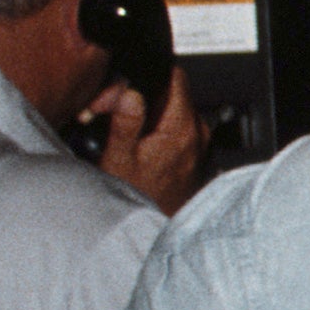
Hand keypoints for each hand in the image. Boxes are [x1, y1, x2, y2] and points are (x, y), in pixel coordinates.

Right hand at [91, 71, 208, 210]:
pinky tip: (135, 143)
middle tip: (110, 112)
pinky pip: (174, 127)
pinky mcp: (195, 153)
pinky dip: (154, 128)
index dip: (144, 76)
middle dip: (139, 95)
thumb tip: (130, 92)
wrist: (159, 233)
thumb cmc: (139, 200)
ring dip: (145, 113)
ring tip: (121, 133)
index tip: (122, 89)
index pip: (174, 77)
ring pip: (171, 108)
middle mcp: (197, 132)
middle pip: (170, 92)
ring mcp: (199, 143)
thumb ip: (126, 123)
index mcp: (181, 127)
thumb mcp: (119, 160)